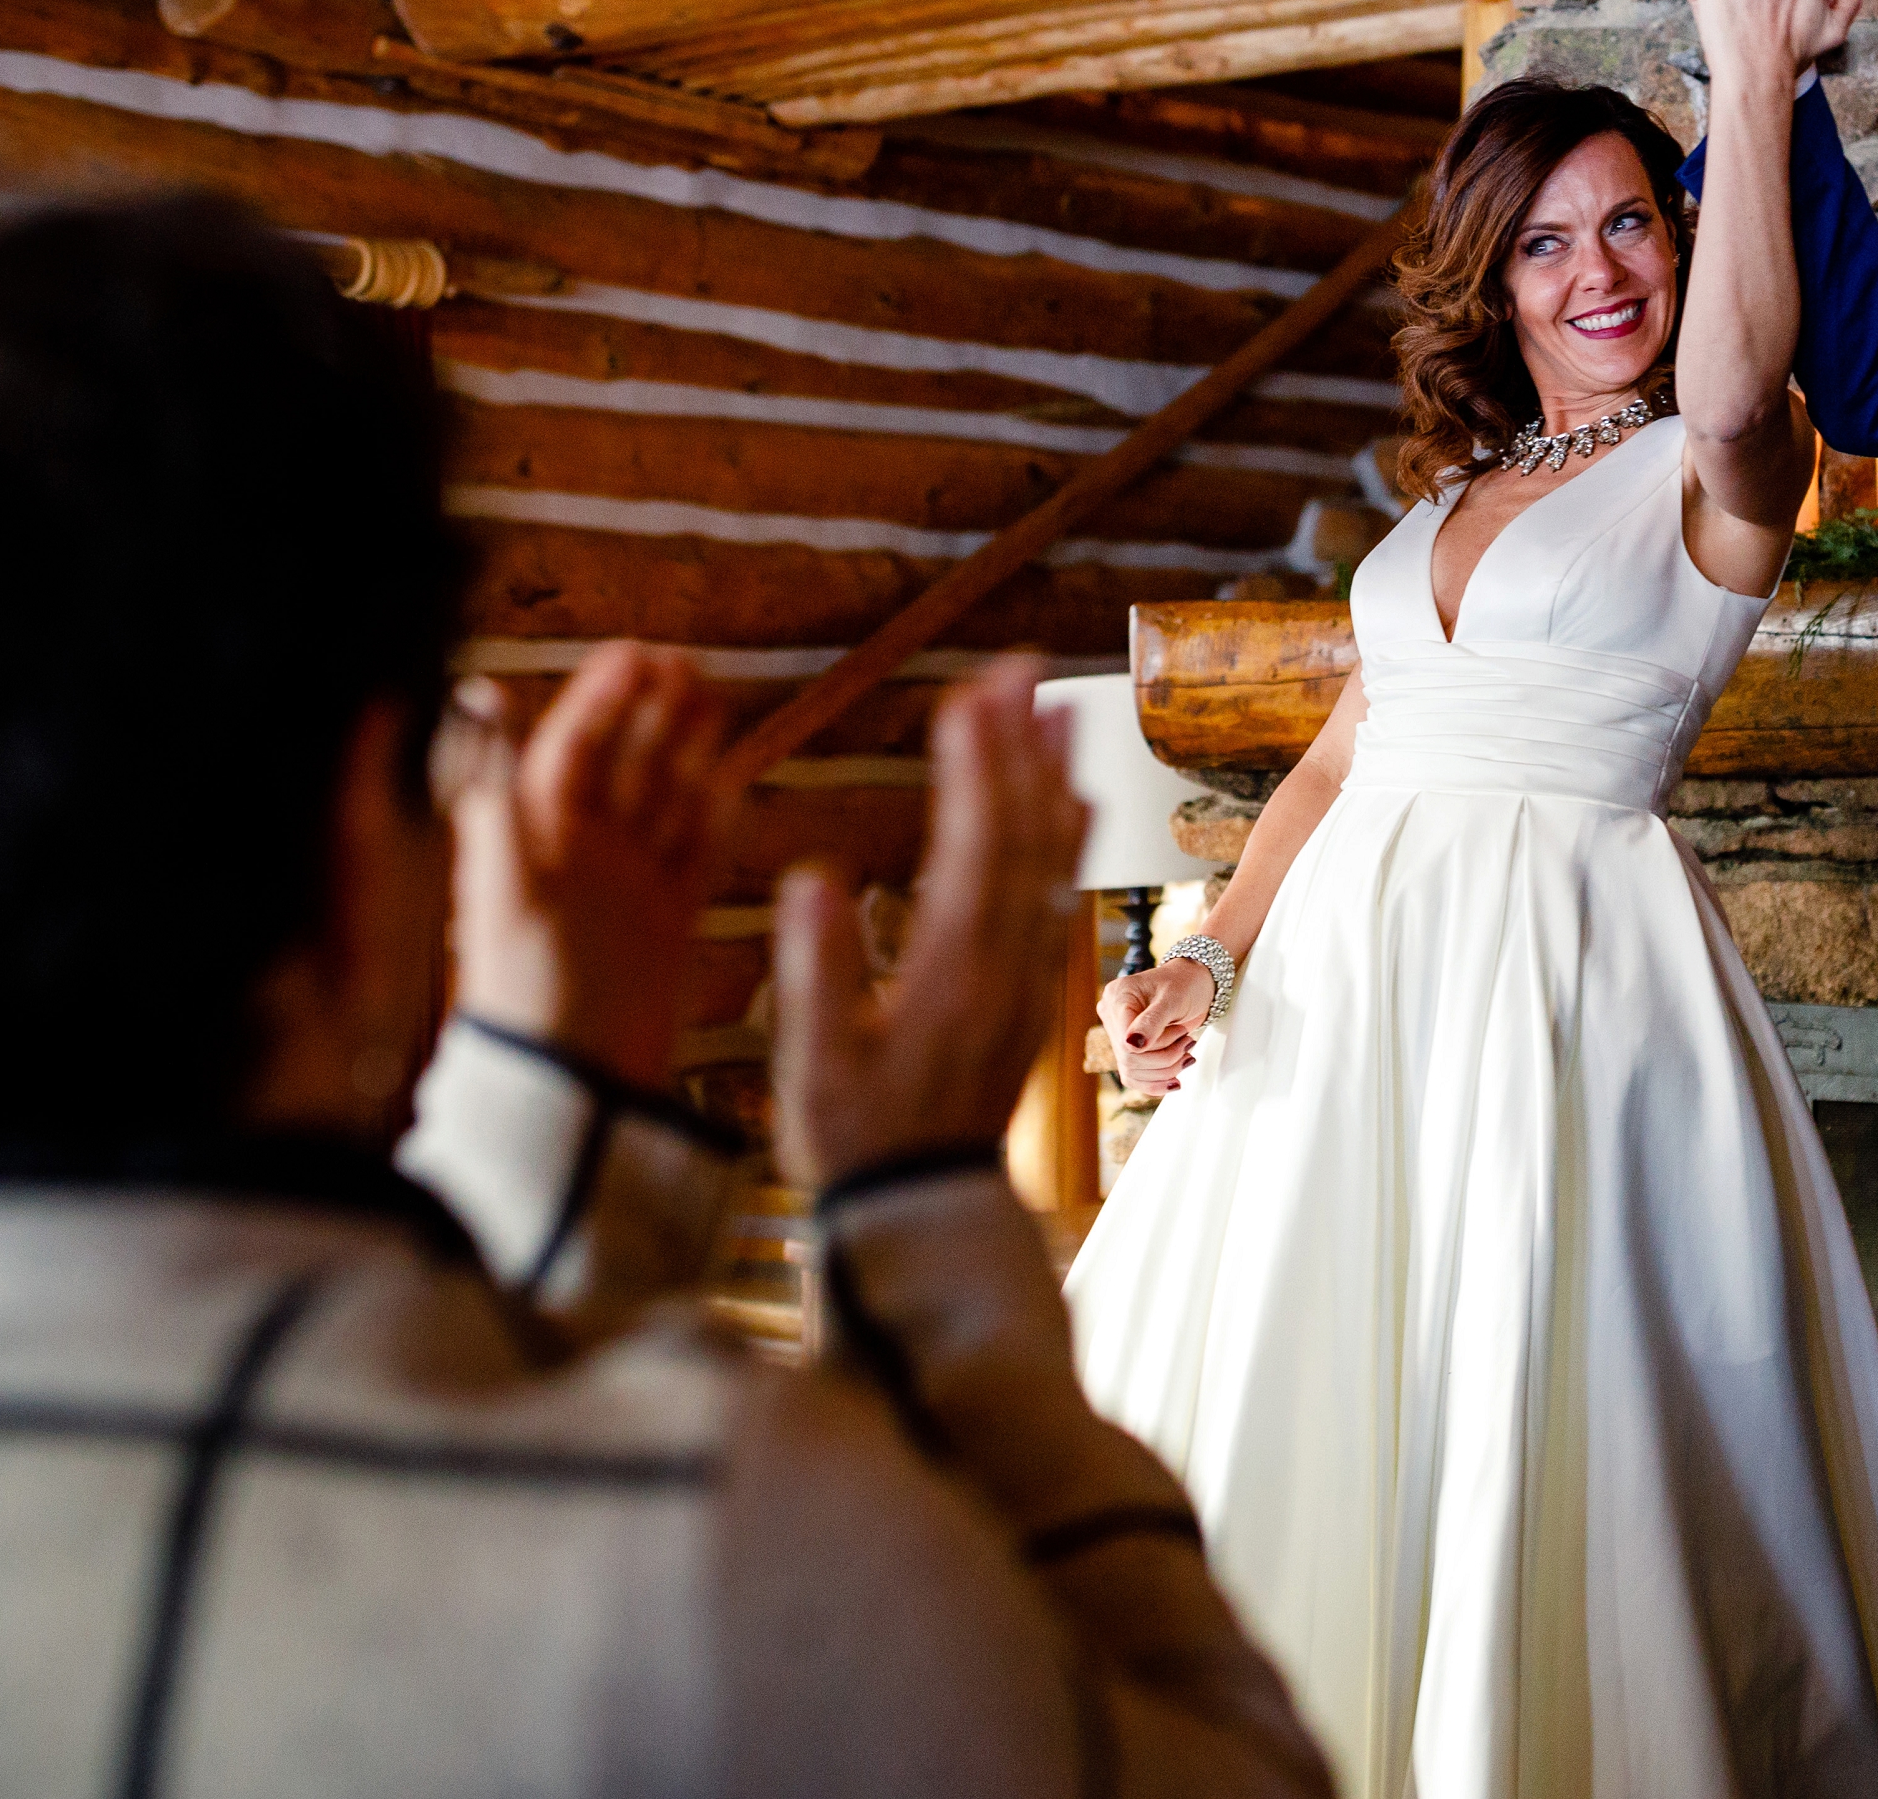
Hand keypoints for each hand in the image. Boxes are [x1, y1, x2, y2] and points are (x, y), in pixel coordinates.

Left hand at [447, 641, 729, 1090]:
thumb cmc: (528, 990)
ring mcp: (626, 890)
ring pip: (662, 802)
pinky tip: (733, 783)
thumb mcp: (507, 879)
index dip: (603, 700)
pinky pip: (695, 857)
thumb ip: (497, 786)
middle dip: (651, 713)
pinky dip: (715, 818)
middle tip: (688, 664)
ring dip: (685, 751)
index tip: (638, 654)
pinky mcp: (665, 925)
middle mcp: (581, 859)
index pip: (570, 750)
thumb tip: (478, 696)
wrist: (573, 1086)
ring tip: (712, 702)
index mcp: (537, 839)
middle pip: (621, 767)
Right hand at [771, 657, 1090, 1189]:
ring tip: (1057, 703)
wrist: (926, 1210)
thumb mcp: (815, 1065)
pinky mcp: (1033, 988)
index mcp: (953, 970)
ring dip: (1055, 777)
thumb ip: (816, 972)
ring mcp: (1028, 974)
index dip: (977, 766)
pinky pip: (1060, 893)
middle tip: (1019, 666)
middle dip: (1022, 745)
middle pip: (1026, 834)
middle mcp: (1006, 962)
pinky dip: (1065, 835)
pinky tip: (1067, 799)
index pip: (974, 844)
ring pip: (1053, 859)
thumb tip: (810, 876)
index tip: (968, 695)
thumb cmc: (856, 1139)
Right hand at [1097, 959, 1216, 1099]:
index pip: (1125, 1039)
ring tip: (1186, 1051)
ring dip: (1166, 1070)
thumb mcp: (1172, 998)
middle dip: (1166, 1057)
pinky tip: (1176, 1078)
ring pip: (1133, 1072)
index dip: (1156, 1045)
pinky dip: (1157, 1082)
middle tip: (1188, 1041)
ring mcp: (1118, 1035)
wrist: (1194, 986)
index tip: (1182, 1032)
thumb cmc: (1185, 984)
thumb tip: (1131, 1045)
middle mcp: (1112, 1017)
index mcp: (1117, 997)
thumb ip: (1152, 1021)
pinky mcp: (1129, 1051)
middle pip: (1129, 1059)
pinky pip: (1135, 1078)